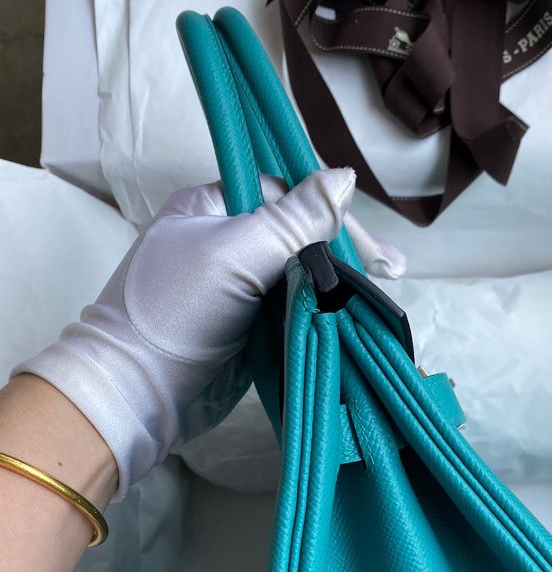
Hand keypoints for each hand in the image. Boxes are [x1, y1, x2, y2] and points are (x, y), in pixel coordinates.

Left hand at [11, 169, 403, 501]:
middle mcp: (226, 243)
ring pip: (300, 275)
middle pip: (298, 235)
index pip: (284, 194)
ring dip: (338, 284)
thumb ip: (294, 218)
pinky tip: (354, 316)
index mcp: (213, 207)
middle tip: (390, 269)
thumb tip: (345, 177)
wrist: (140, 393)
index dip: (328, 213)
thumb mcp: (238, 252)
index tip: (367, 243)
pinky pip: (294, 312)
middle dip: (343, 250)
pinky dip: (322, 314)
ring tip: (383, 288)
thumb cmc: (176, 313)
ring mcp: (238, 289)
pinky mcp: (249, 329)